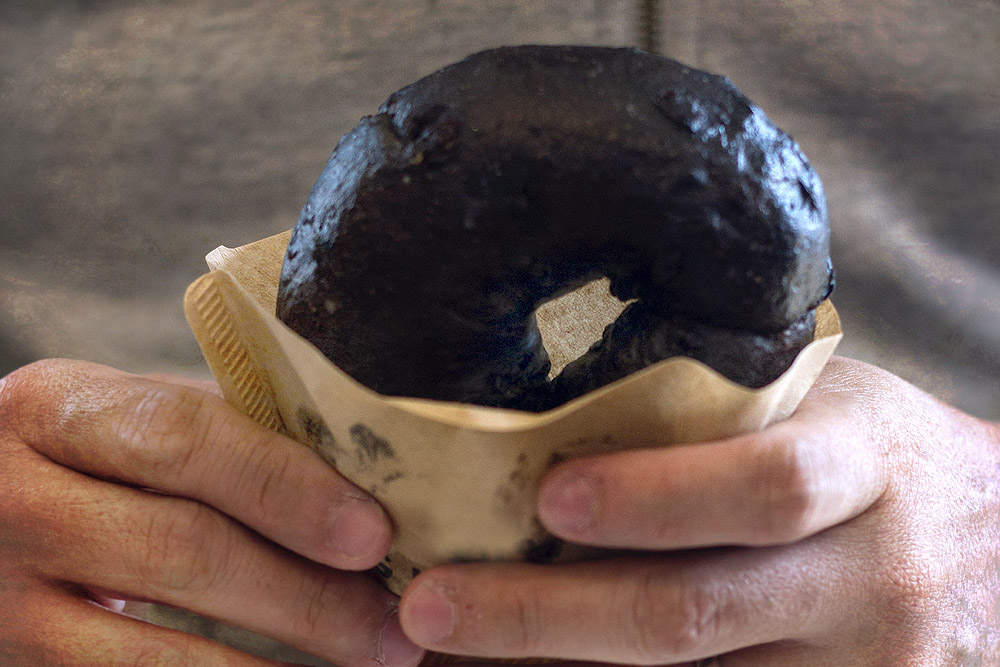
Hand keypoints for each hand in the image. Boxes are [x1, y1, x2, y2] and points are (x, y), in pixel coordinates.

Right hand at [0, 359, 424, 666]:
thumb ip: (223, 433)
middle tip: (392, 621)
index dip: (287, 488)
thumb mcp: (127, 421)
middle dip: (306, 594)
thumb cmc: (79, 458)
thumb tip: (358, 476)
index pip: (184, 439)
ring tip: (366, 662)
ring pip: (156, 652)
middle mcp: (15, 498)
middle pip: (183, 549)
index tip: (373, 533)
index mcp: (55, 408)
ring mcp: (3, 598)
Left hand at [398, 357, 999, 664]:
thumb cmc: (880, 458)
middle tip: (431, 604)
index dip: (655, 496)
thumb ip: (721, 415)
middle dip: (549, 619)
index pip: (765, 486)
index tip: (547, 499)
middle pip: (699, 613)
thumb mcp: (822, 407)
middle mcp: (872, 580)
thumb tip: (554, 416)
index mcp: (867, 467)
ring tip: (448, 657)